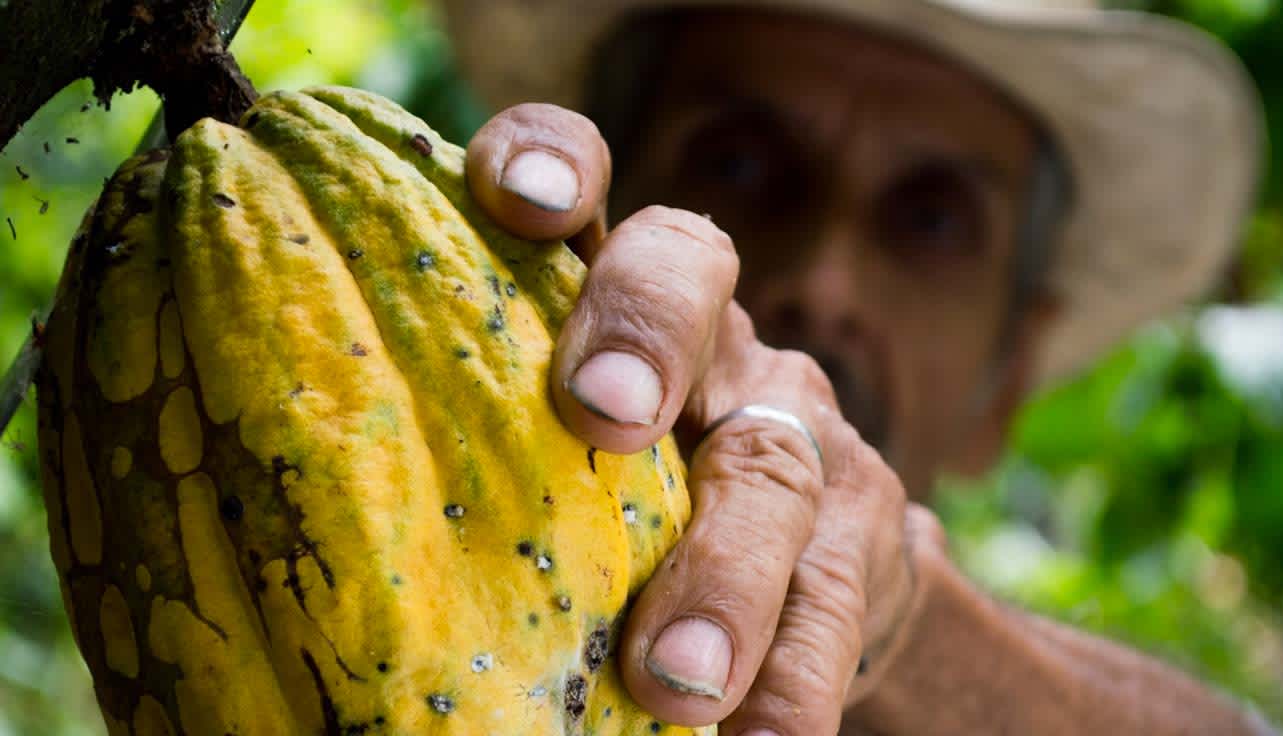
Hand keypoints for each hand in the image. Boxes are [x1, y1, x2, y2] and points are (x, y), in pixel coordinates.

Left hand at [466, 104, 944, 733]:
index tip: (515, 199)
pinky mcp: (861, 534)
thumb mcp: (548, 447)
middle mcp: (711, 338)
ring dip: (723, 574)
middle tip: (600, 417)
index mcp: (608, 294)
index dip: (553, 163)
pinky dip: (792, 681)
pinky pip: (834, 602)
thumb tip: (287, 521)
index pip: (586, 182)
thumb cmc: (614, 505)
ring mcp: (794, 429)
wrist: (806, 569)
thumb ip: (473, 438)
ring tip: (674, 680)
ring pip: (770, 467)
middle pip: (692, 277)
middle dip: (645, 333)